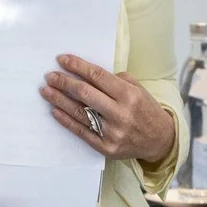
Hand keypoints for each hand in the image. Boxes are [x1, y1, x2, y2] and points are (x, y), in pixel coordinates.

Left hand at [43, 54, 175, 166]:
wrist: (159, 140)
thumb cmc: (146, 110)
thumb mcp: (138, 89)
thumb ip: (116, 80)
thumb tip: (88, 74)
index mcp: (129, 95)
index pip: (97, 76)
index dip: (77, 66)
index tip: (62, 59)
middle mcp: (120, 113)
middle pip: (85, 93)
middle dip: (64, 82)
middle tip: (50, 76)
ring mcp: (112, 132)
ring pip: (79, 112)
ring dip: (59, 100)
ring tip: (46, 90)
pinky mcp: (106, 147)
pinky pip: (81, 132)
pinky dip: (66, 120)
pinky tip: (54, 110)